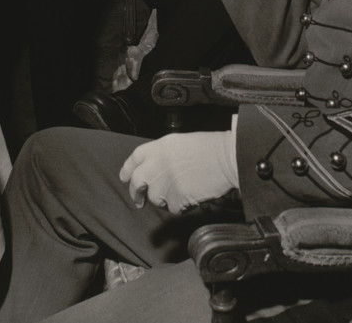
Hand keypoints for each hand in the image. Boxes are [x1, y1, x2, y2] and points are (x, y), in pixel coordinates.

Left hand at [120, 130, 237, 212]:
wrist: (226, 157)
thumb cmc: (209, 148)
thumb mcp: (180, 143)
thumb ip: (163, 155)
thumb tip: (155, 168)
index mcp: (159, 146)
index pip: (135, 158)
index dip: (128, 169)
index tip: (125, 177)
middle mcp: (157, 163)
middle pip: (136, 182)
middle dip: (136, 193)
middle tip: (139, 200)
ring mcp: (165, 182)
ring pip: (155, 198)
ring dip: (164, 198)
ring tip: (182, 190)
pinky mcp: (175, 198)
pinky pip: (172, 208)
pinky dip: (180, 206)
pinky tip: (191, 195)